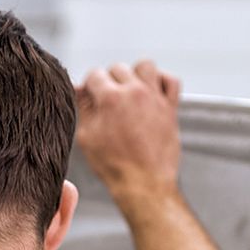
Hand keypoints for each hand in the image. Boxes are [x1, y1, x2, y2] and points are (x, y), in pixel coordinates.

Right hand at [75, 60, 183, 205]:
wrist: (144, 183)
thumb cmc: (116, 166)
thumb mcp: (88, 137)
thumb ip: (83, 108)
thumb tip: (78, 88)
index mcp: (111, 98)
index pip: (95, 74)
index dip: (89, 85)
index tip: (90, 95)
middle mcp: (134, 92)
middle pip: (118, 68)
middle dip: (109, 81)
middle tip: (108, 100)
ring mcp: (154, 98)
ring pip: (145, 66)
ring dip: (135, 74)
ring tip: (130, 90)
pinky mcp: (170, 107)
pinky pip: (171, 80)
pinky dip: (162, 81)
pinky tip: (152, 91)